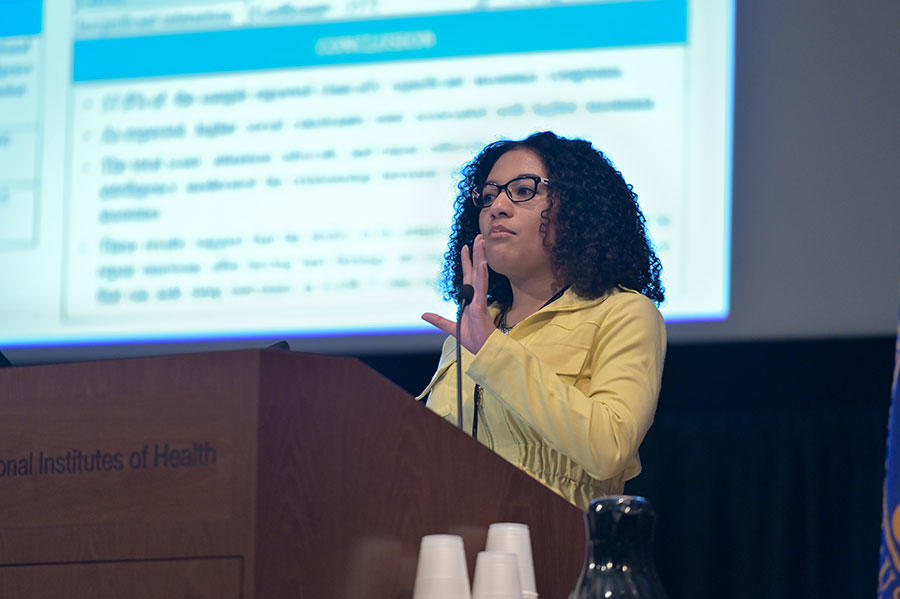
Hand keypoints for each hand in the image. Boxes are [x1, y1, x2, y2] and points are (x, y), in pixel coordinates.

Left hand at [422, 234, 495, 353]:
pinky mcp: (480, 305)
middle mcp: (476, 295)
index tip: (467, 248)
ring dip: (480, 257)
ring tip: (481, 242)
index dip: (468, 261)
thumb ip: (438, 320)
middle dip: (477, 253)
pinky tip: (481, 263)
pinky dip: (481, 274)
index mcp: (471, 299)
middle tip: (478, 237)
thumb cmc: (474, 339)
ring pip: (480, 273)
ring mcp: (479, 298)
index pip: (469, 276)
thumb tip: (423, 315)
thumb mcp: (451, 327)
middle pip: (475, 270)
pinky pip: (481, 286)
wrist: (483, 349)